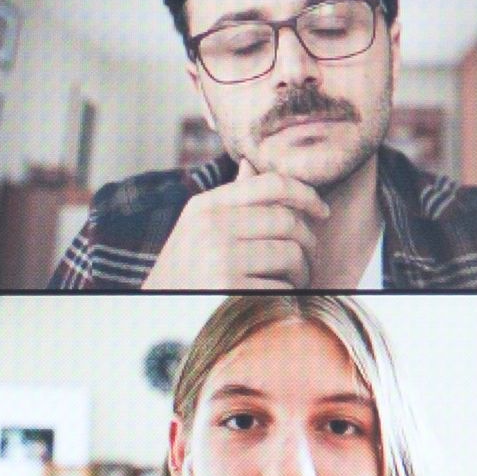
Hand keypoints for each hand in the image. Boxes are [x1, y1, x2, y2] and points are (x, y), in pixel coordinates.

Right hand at [147, 169, 329, 289]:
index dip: (306, 193)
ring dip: (302, 271)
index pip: (271, 184)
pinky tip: (276, 298)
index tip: (321, 210)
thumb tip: (250, 164)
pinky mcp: (231, 291)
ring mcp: (220, 259)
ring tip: (292, 279)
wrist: (155, 310)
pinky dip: (289, 295)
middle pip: (288, 221)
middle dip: (307, 241)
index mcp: (205, 206)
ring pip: (291, 255)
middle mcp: (212, 228)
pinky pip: (283, 288)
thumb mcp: (197, 226)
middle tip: (306, 257)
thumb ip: (229, 199)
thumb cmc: (184, 268)